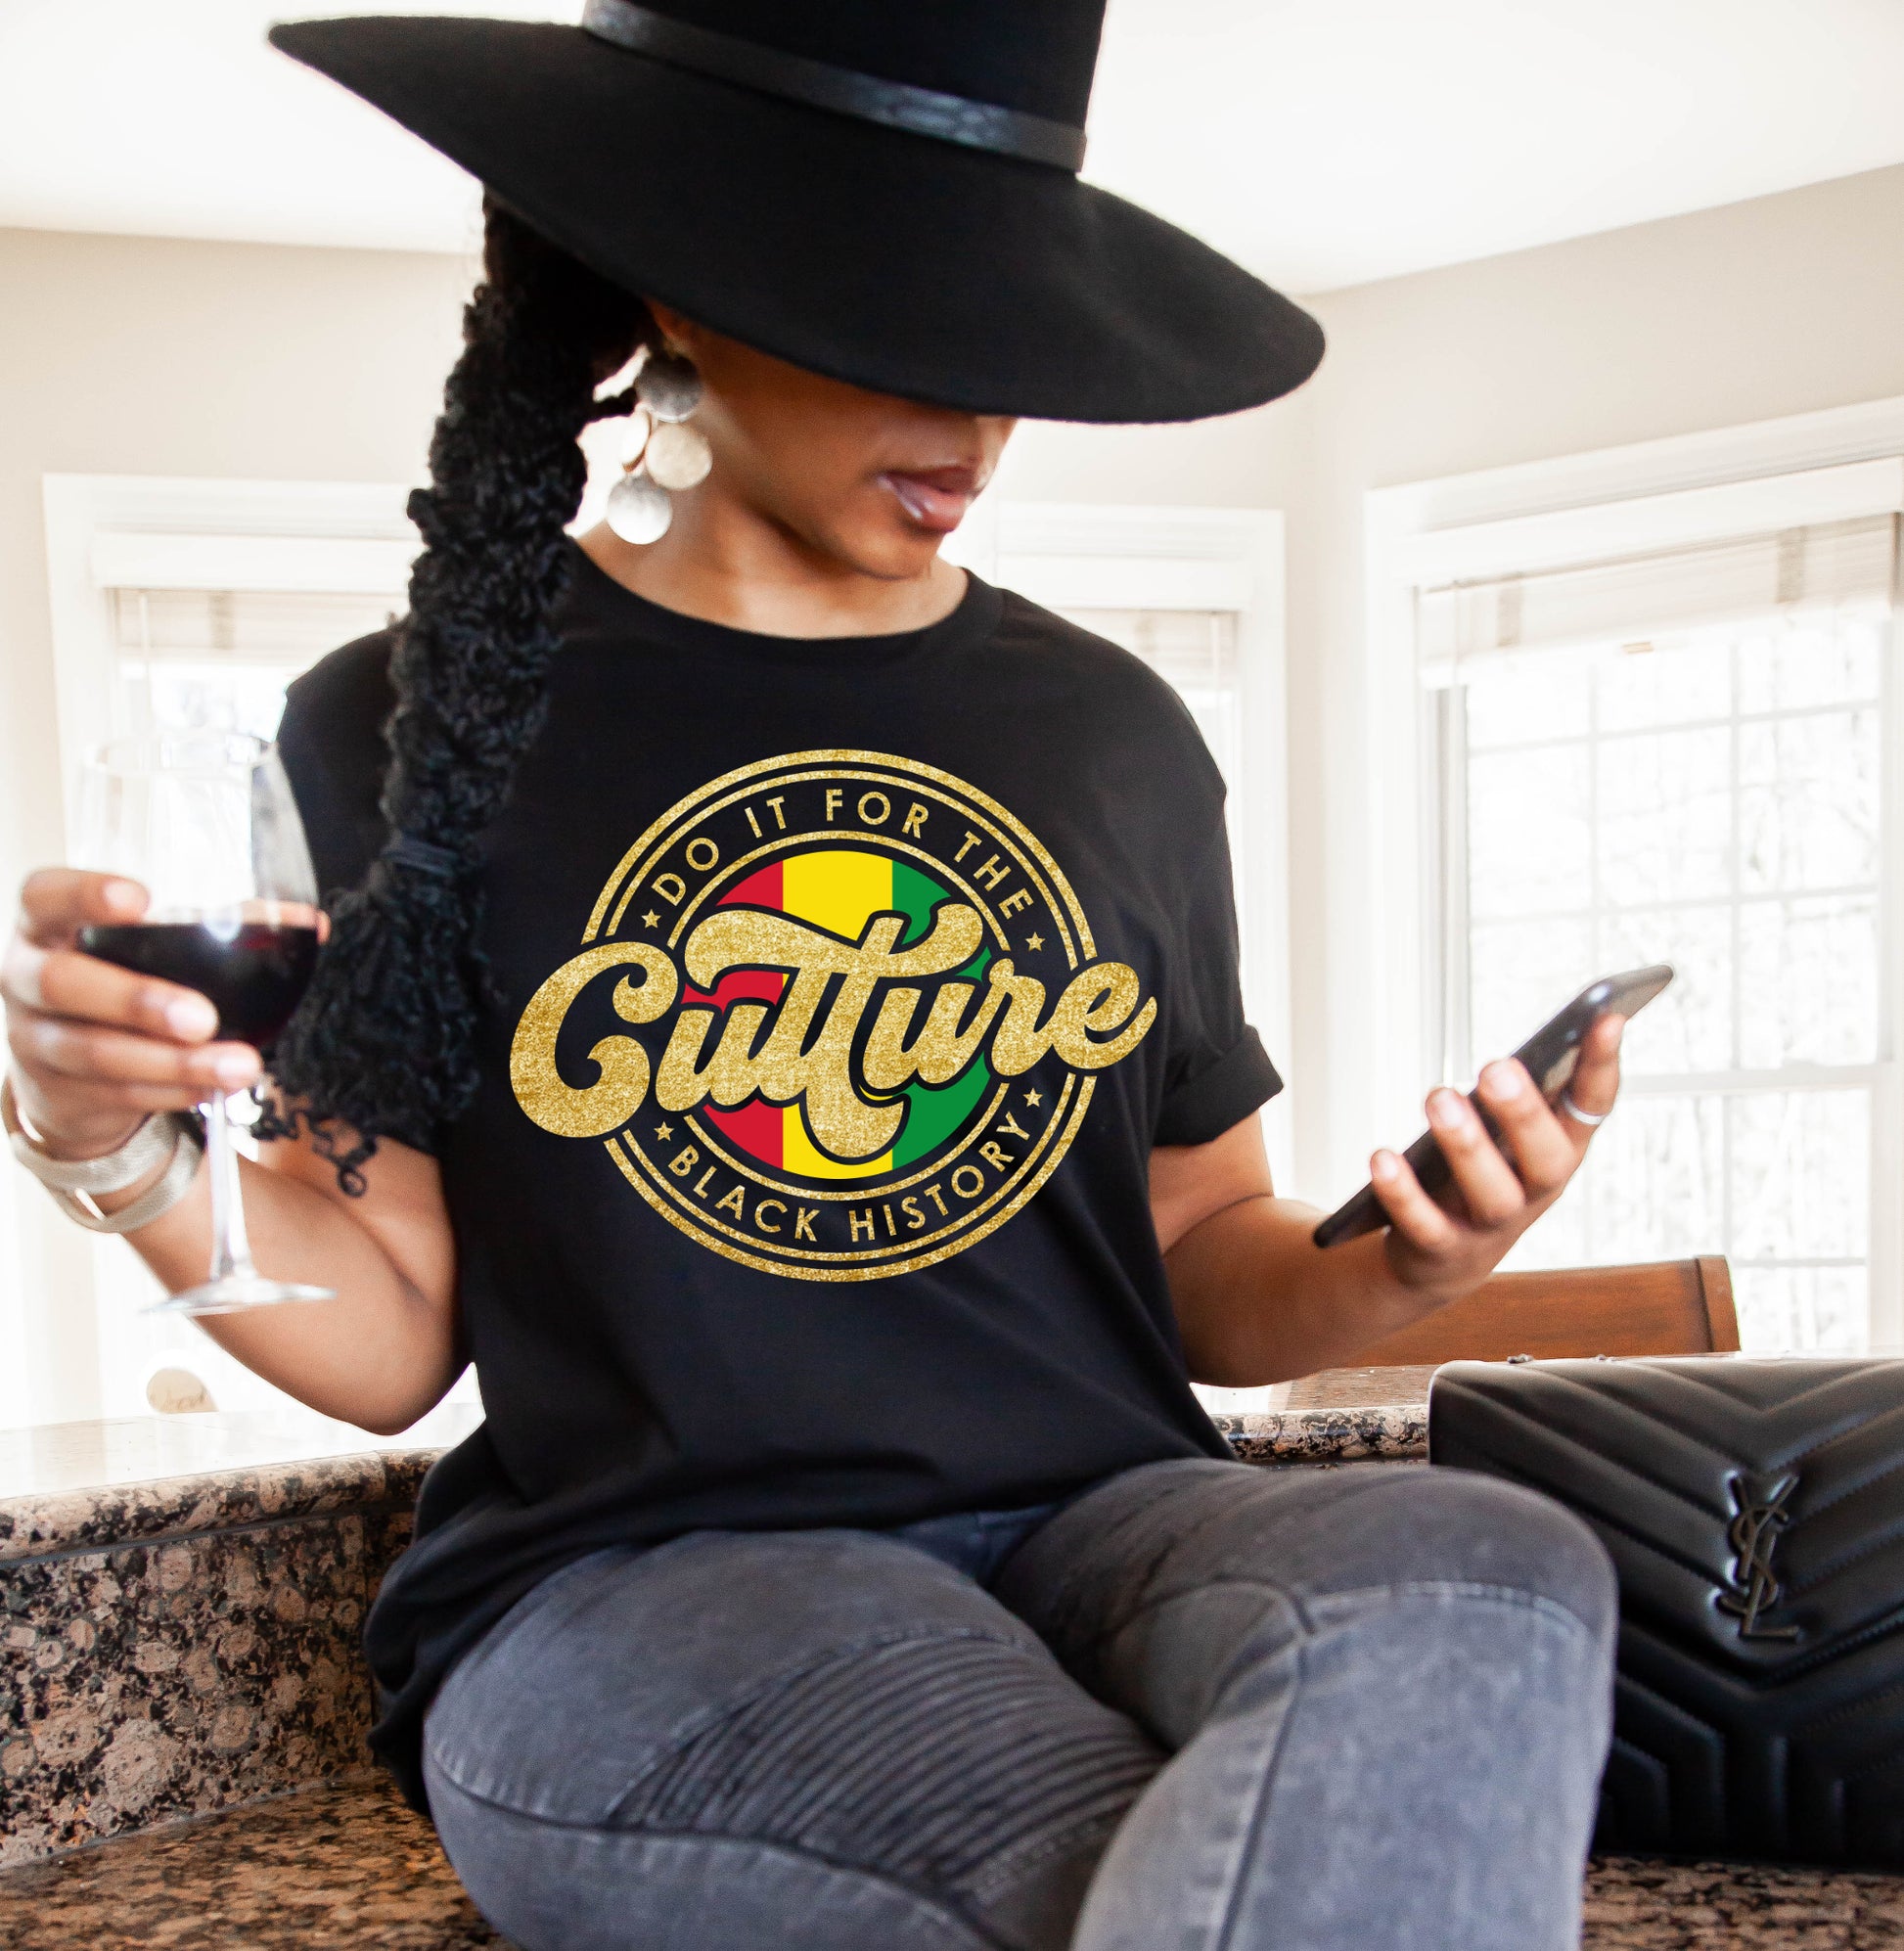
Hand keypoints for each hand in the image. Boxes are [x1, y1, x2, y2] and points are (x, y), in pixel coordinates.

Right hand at [3, 870, 260, 1160]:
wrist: (72, 1067)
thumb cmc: (124, 981)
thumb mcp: (155, 948)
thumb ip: (222, 928)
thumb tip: (309, 922)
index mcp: (49, 924)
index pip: (46, 895)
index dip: (83, 894)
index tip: (140, 900)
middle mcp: (25, 976)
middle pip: (63, 983)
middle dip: (137, 1001)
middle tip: (202, 1017)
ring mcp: (33, 1038)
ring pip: (95, 1052)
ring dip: (173, 1064)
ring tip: (239, 1066)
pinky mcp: (56, 1091)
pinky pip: (116, 1095)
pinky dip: (171, 1093)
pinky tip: (213, 1089)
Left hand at [1370, 1013, 1623, 1300]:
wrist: (1440, 1257)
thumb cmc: (1480, 1172)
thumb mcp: (1505, 1134)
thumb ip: (1518, 1091)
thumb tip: (1524, 1046)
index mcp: (1560, 1151)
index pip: (1592, 1108)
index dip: (1603, 1066)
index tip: (1607, 1017)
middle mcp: (1535, 1192)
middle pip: (1545, 1161)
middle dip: (1524, 1114)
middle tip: (1495, 1068)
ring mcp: (1491, 1227)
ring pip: (1491, 1195)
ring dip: (1466, 1146)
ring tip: (1439, 1098)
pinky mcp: (1442, 1250)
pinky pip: (1424, 1225)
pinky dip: (1403, 1193)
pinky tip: (1383, 1157)